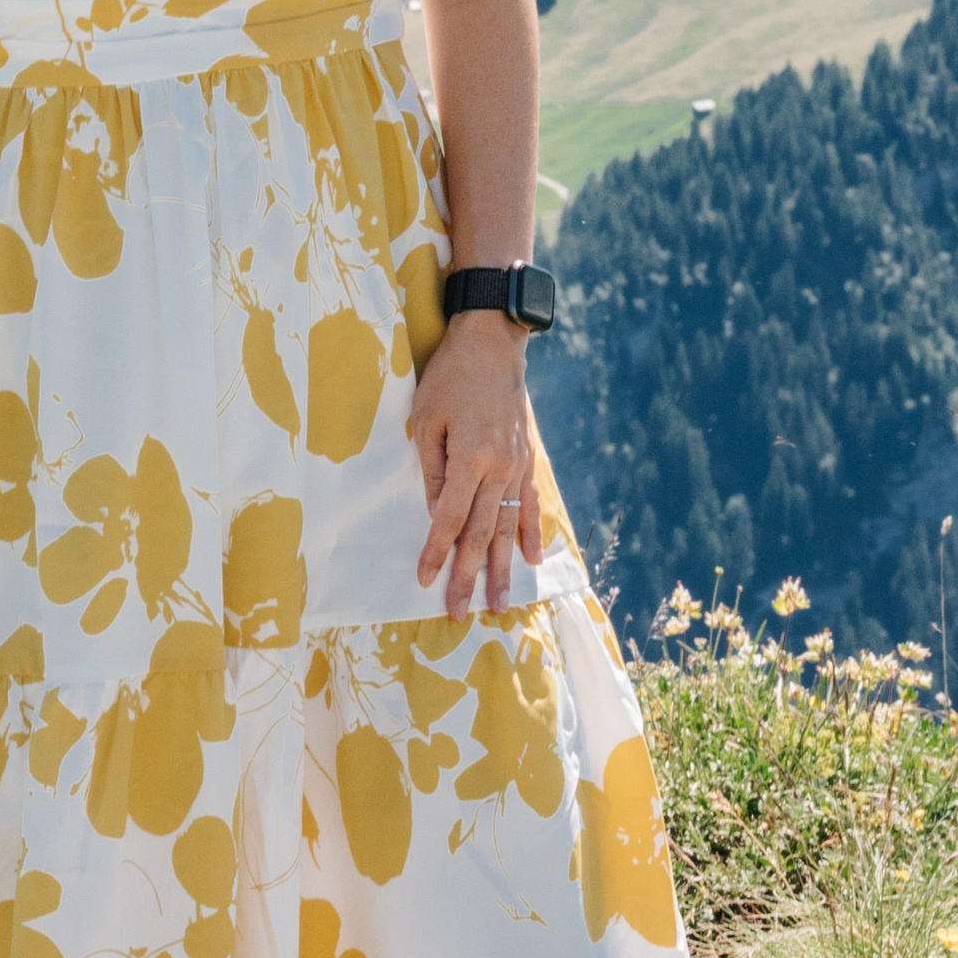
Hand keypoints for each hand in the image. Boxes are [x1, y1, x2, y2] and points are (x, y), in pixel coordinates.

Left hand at [410, 312, 543, 613]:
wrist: (493, 343)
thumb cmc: (450, 377)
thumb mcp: (425, 418)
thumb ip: (432, 470)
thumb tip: (435, 514)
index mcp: (470, 457)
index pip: (448, 518)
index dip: (436, 552)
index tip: (426, 581)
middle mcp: (499, 468)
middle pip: (480, 533)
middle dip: (468, 576)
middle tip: (460, 613)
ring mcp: (518, 466)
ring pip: (508, 528)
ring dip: (501, 568)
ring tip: (499, 604)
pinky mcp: (529, 460)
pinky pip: (531, 505)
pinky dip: (532, 535)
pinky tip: (532, 562)